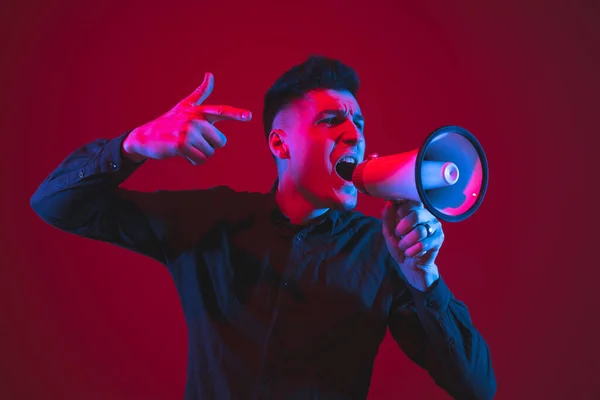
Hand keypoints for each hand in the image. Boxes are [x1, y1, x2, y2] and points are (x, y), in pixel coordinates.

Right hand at [122, 72, 251, 163]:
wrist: (144, 137)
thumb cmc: (168, 122)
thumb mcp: (184, 106)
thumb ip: (200, 93)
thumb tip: (210, 74)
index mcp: (198, 111)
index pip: (221, 112)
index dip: (236, 114)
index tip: (249, 116)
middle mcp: (195, 119)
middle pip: (220, 141)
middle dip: (208, 146)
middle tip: (192, 140)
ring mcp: (188, 131)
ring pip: (210, 153)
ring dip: (199, 154)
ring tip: (185, 146)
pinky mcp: (182, 144)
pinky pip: (200, 159)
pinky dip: (193, 161)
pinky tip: (182, 153)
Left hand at [382, 200, 443, 290]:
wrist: (409, 264)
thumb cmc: (400, 245)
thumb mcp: (389, 232)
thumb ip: (387, 217)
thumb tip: (389, 202)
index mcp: (414, 210)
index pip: (409, 202)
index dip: (399, 211)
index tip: (395, 221)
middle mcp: (426, 215)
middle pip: (416, 214)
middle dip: (402, 227)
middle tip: (398, 234)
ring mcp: (434, 226)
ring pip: (419, 231)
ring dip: (406, 242)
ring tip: (404, 247)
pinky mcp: (438, 239)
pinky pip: (424, 244)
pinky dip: (412, 251)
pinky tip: (410, 253)